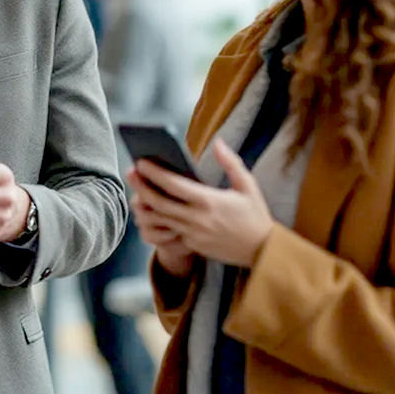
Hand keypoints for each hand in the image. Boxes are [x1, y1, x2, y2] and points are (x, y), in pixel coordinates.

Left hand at [129, 139, 273, 267]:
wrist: (264, 252)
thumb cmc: (255, 215)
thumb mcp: (248, 186)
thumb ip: (231, 163)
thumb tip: (218, 142)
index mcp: (209, 201)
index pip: (174, 185)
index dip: (154, 173)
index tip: (141, 161)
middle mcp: (197, 219)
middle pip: (159, 202)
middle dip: (141, 186)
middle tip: (130, 172)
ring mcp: (193, 234)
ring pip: (160, 218)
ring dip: (145, 203)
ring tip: (136, 190)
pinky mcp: (192, 244)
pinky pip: (169, 230)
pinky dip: (158, 219)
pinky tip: (150, 207)